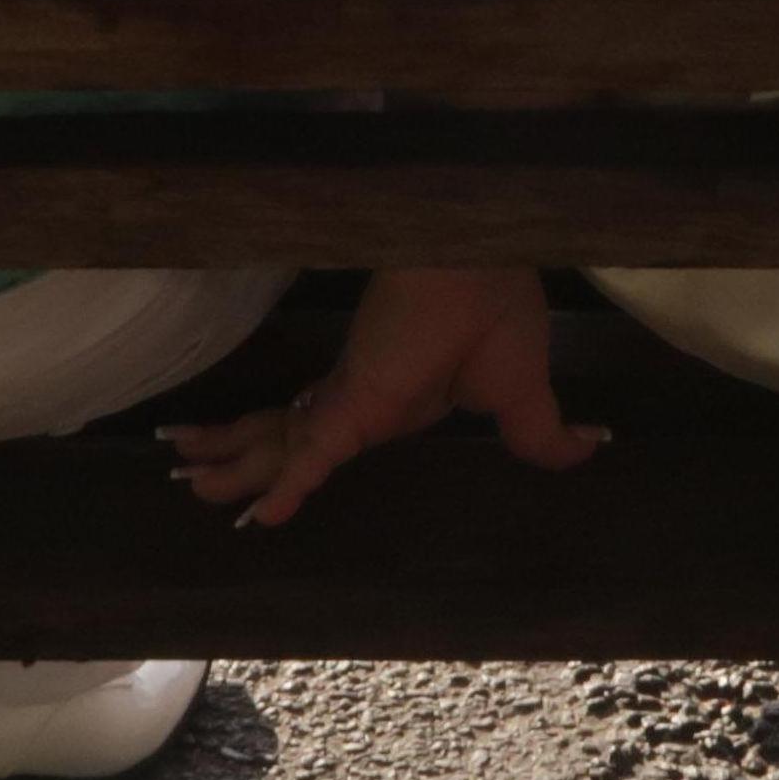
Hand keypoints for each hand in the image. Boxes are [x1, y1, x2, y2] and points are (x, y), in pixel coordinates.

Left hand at [161, 268, 608, 529]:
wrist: (485, 259)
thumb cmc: (500, 311)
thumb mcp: (525, 395)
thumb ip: (543, 436)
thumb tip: (592, 450)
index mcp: (393, 403)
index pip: (328, 434)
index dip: (293, 457)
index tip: (261, 478)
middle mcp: (360, 402)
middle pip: (286, 438)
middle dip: (239, 461)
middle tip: (189, 478)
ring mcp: (352, 398)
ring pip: (280, 442)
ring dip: (236, 466)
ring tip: (186, 481)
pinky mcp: (357, 401)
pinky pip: (314, 452)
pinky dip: (287, 486)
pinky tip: (260, 520)